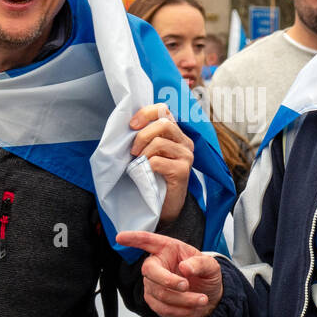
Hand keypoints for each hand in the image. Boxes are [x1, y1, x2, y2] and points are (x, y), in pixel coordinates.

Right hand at [115, 229, 221, 316]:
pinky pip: (163, 309)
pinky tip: (193, 307)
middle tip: (187, 286)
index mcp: (167, 248)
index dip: (133, 239)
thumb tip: (185, 267)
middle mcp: (156, 264)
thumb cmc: (205, 275)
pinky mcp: (153, 301)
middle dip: (168, 281)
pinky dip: (181, 311)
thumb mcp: (211, 266)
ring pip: (160, 294)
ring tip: (202, 300)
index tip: (120, 237)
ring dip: (183, 300)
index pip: (147, 241)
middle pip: (150, 271)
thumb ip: (200, 263)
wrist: (209, 296)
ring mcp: (152, 284)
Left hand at [130, 103, 193, 224]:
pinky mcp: (182, 171)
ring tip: (139, 163)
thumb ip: (146, 137)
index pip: (164, 110)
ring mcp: (186, 156)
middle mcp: (185, 142)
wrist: (165, 206)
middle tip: (133, 151)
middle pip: (163, 123)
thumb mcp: (150, 152)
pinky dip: (146, 166)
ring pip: (160, 142)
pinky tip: (146, 173)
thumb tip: (129, 125)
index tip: (131, 125)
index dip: (145, 113)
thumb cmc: (154, 177)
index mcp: (176, 134)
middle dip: (142, 135)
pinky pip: (158, 161)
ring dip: (143, 153)